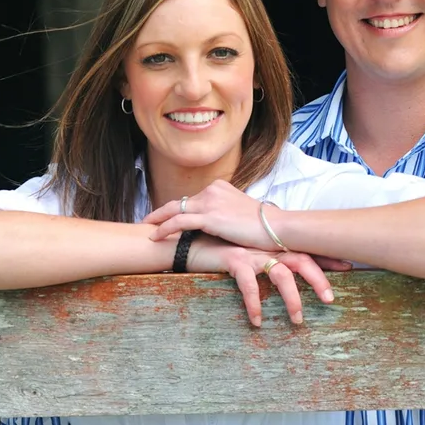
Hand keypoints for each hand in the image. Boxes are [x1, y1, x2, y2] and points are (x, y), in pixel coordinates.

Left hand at [145, 181, 286, 251]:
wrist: (277, 227)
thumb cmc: (265, 226)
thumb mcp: (242, 214)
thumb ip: (226, 215)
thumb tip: (220, 226)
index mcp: (220, 188)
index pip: (192, 200)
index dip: (177, 210)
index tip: (165, 218)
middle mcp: (212, 191)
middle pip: (179, 202)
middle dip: (160, 212)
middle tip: (147, 221)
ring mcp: (210, 202)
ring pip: (174, 210)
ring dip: (157, 220)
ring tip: (146, 230)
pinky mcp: (209, 217)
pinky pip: (179, 222)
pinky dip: (164, 228)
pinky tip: (155, 237)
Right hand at [187, 233, 345, 325]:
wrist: (187, 241)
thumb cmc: (220, 250)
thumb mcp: (248, 254)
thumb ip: (267, 259)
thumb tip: (285, 271)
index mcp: (273, 243)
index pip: (306, 249)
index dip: (326, 258)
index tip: (348, 266)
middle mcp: (266, 246)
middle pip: (301, 259)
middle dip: (319, 279)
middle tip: (331, 299)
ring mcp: (251, 251)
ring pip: (280, 275)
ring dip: (292, 299)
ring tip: (297, 320)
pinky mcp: (233, 259)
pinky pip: (248, 285)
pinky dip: (254, 304)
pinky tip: (257, 321)